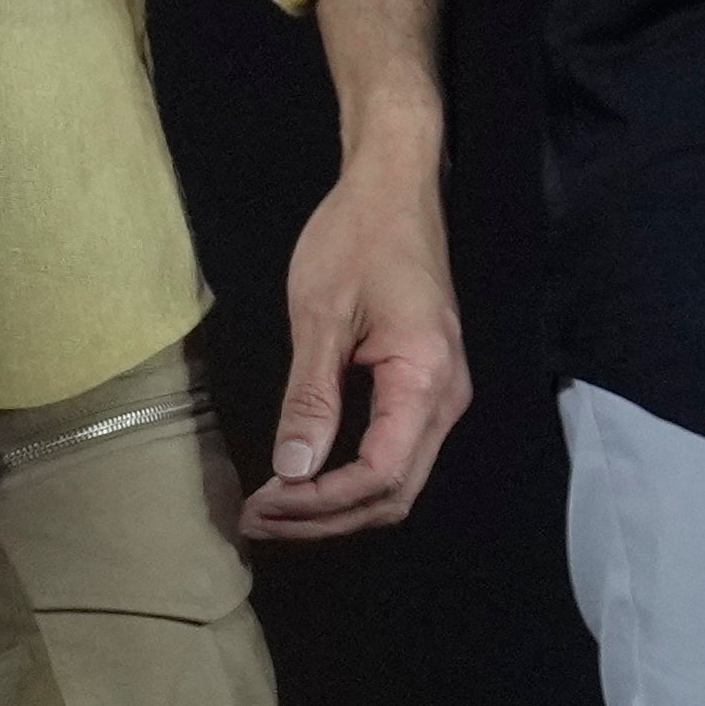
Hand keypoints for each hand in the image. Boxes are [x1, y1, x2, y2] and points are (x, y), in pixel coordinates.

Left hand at [237, 139, 469, 542]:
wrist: (394, 186)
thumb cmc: (356, 237)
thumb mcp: (321, 315)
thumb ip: (311, 397)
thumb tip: (291, 472)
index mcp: (424, 379)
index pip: (380, 475)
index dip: (321, 504)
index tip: (264, 503)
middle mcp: (446, 397)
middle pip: (394, 492)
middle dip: (325, 518)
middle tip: (258, 519)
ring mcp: (442, 392)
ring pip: (397, 479)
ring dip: (337, 505)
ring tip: (274, 507)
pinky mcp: (427, 384)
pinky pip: (396, 451)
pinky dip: (351, 477)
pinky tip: (307, 478)